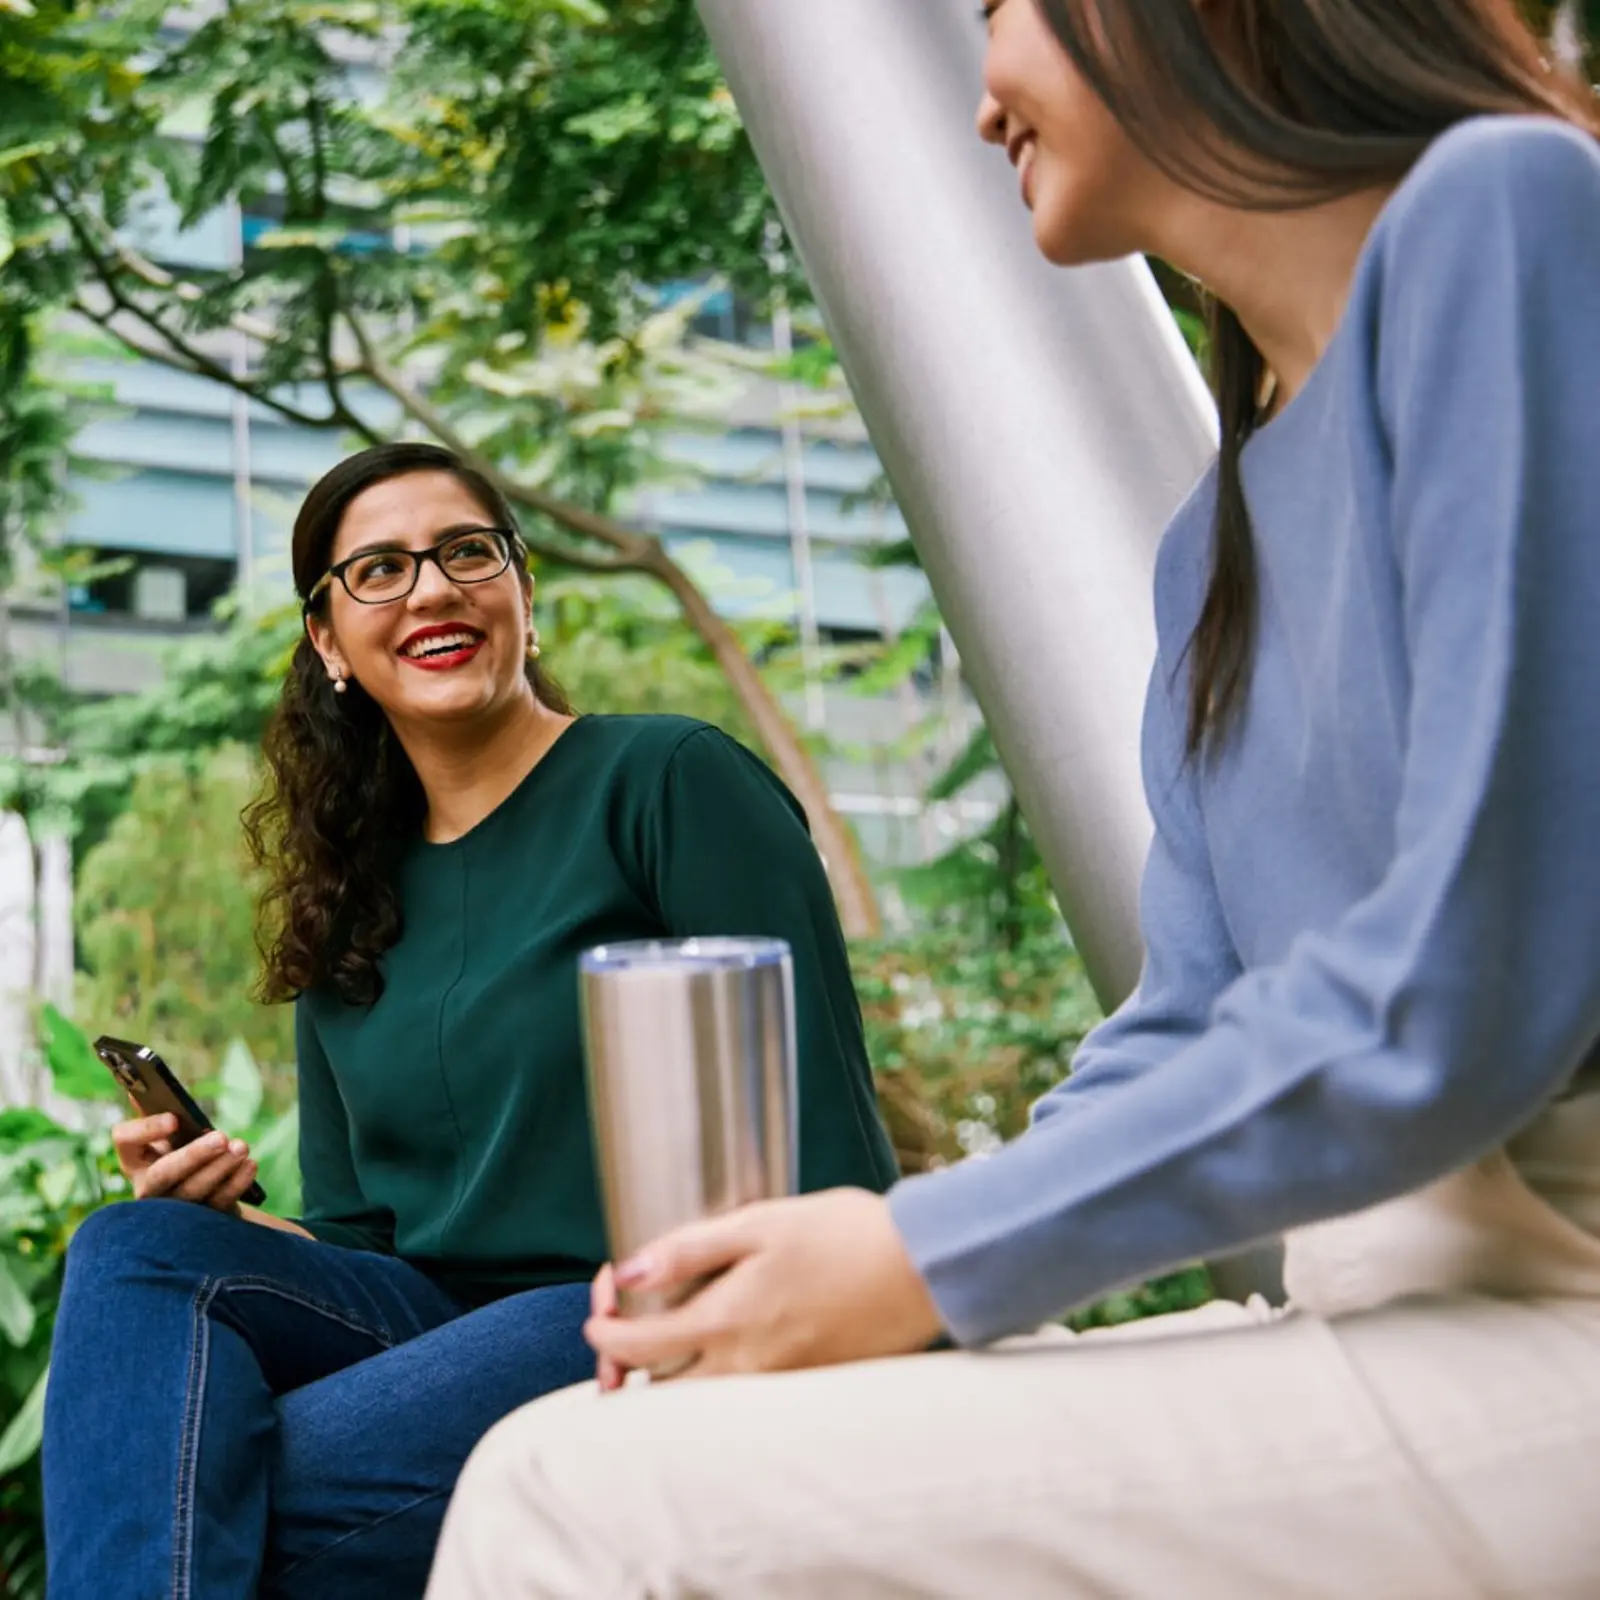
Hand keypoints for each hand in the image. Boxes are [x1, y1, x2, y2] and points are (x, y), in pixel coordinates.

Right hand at [112, 1113, 257, 1213]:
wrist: (204, 1189)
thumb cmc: (182, 1150)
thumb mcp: (170, 1131)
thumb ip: (158, 1108)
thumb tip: (146, 1081)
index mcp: (134, 1157)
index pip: (125, 1140)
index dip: (146, 1130)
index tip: (174, 1118)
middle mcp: (147, 1186)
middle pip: (162, 1175)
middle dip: (193, 1156)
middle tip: (222, 1137)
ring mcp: (172, 1209)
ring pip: (192, 1192)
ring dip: (219, 1168)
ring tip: (241, 1147)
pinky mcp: (201, 1220)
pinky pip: (218, 1204)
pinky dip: (236, 1183)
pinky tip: (250, 1164)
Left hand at [585, 1188, 943, 1381]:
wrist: (922, 1268)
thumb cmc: (844, 1234)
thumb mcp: (761, 1222)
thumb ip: (690, 1248)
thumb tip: (628, 1272)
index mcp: (727, 1323)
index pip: (639, 1345)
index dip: (604, 1328)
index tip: (597, 1306)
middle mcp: (746, 1368)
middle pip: (662, 1387)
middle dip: (627, 1362)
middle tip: (617, 1330)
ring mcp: (777, 1385)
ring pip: (700, 1398)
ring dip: (669, 1376)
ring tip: (658, 1343)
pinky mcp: (804, 1387)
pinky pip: (741, 1396)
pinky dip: (714, 1377)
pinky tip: (721, 1344)